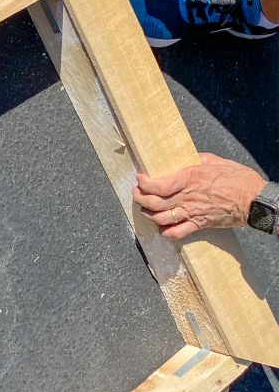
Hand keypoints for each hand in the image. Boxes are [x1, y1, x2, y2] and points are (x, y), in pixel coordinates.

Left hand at [132, 153, 267, 239]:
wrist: (255, 200)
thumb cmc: (237, 178)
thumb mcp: (214, 161)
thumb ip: (195, 159)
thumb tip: (184, 157)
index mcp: (190, 178)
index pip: (158, 185)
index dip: (144, 183)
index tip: (139, 178)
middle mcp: (187, 197)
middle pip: (155, 202)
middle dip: (140, 198)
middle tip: (136, 192)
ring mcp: (192, 212)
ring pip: (161, 218)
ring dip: (148, 214)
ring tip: (144, 208)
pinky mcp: (200, 224)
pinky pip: (178, 233)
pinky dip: (165, 232)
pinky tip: (160, 227)